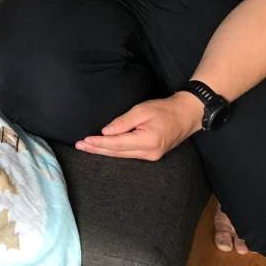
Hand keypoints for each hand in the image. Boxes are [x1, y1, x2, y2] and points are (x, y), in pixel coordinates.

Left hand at [74, 92, 203, 160]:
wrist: (186, 115)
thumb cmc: (165, 109)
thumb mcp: (142, 110)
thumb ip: (123, 122)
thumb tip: (106, 132)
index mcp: (147, 141)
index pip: (117, 144)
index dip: (99, 143)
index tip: (84, 140)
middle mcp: (149, 153)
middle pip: (117, 152)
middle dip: (97, 149)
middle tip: (79, 145)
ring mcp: (151, 156)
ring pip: (121, 155)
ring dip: (103, 151)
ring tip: (86, 147)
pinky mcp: (151, 155)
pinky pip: (128, 154)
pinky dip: (114, 151)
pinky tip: (103, 149)